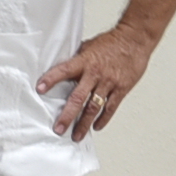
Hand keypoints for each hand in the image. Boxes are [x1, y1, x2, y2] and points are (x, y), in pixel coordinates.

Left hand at [38, 25, 154, 142]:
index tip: (40, 89)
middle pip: (78, 98)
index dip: (51, 79)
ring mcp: (109, 83)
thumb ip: (77, 59)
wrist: (135, 39)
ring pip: (94, 107)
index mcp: (85, 61)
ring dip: (84, 123)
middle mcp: (95, 73)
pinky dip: (103, 119)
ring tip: (76, 135)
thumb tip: (63, 69)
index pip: (64, 70)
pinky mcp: (121, 89)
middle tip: (59, 128)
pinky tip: (96, 127)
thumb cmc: (111, 42)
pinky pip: (110, 108)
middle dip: (67, 115)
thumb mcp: (89, 46)